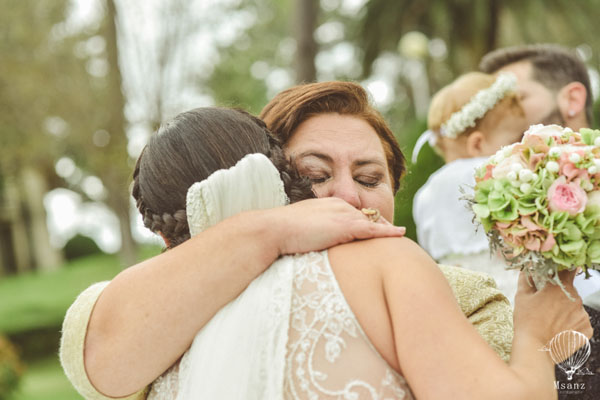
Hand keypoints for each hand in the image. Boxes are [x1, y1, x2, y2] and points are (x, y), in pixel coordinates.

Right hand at [269, 197, 405, 255]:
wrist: (274, 229)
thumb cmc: (281, 232)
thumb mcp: (301, 228)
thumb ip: (313, 232)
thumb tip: (312, 243)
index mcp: (330, 205)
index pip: (355, 213)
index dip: (368, 222)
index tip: (376, 230)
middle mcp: (340, 206)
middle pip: (368, 216)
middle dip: (381, 224)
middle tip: (395, 234)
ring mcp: (343, 215)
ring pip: (373, 222)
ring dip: (387, 230)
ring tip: (401, 237)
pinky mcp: (345, 226)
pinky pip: (373, 230)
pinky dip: (388, 232)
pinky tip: (400, 234)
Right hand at [513, 270, 592, 346]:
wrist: (535, 349)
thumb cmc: (526, 320)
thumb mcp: (522, 296)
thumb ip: (526, 278)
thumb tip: (526, 268)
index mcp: (559, 286)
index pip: (566, 270)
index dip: (560, 271)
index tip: (554, 275)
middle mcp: (576, 298)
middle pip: (569, 290)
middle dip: (559, 294)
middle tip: (545, 304)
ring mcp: (583, 315)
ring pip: (575, 306)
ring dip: (565, 309)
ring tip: (550, 320)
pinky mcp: (587, 329)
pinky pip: (579, 321)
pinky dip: (571, 323)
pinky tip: (558, 328)